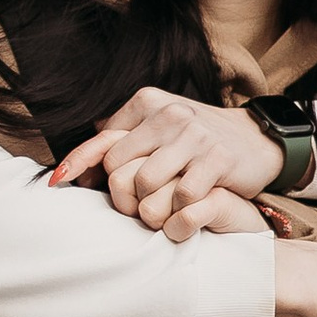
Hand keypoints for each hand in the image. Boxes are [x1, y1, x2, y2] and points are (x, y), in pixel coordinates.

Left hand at [52, 87, 282, 229]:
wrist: (256, 140)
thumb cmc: (198, 140)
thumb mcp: (161, 126)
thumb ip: (124, 135)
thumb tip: (77, 160)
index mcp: (150, 101)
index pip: (103, 141)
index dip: (83, 166)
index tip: (61, 184)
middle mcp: (170, 114)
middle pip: (119, 166)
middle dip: (119, 194)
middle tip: (128, 209)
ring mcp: (195, 136)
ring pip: (146, 182)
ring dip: (147, 206)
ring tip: (153, 215)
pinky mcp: (218, 159)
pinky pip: (183, 196)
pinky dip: (178, 212)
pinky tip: (181, 213)